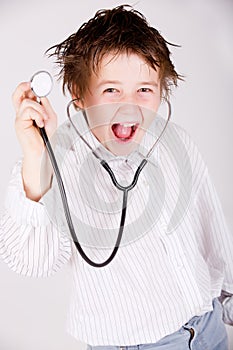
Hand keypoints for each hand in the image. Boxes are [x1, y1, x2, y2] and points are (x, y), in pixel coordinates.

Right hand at [12, 81, 56, 200]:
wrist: (45, 150)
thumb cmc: (46, 137)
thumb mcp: (50, 117)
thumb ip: (45, 105)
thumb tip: (41, 94)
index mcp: (30, 112)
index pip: (25, 95)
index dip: (28, 87)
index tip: (36, 83)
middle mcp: (22, 114)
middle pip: (17, 95)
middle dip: (23, 87)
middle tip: (30, 85)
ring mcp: (20, 118)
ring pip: (26, 102)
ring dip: (39, 109)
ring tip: (44, 119)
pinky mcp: (20, 123)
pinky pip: (28, 110)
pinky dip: (38, 115)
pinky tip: (41, 123)